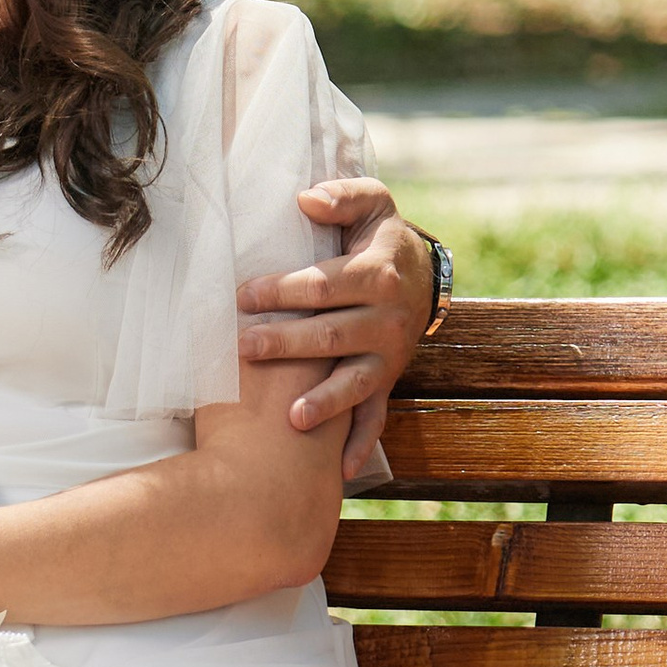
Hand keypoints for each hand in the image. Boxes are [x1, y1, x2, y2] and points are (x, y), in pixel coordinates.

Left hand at [235, 177, 433, 478]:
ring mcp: (388, 356)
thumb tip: (305, 199)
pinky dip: (361, 445)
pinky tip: (340, 470)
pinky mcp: (386, 381)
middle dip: (286, 344)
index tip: (242, 295)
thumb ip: (342, 196)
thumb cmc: (378, 237)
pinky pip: (376, 417)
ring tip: (292, 418)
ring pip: (354, 382)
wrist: (423, 275)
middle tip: (243, 348)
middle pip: (330, 335)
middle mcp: (387, 320)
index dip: (282, 291)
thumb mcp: (372, 204)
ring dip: (324, 402)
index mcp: (377, 274)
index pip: (323, 285)